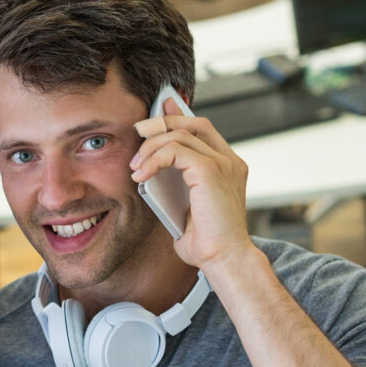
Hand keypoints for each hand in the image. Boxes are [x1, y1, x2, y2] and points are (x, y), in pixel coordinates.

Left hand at [130, 95, 255, 271]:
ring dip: (151, 146)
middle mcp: (230, 161)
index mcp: (228, 166)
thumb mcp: (187, 205)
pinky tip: (141, 175)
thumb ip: (177, 183)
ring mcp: (224, 164)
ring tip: (135, 166)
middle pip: (194, 123)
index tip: (159, 107)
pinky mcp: (211, 171)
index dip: (180, 115)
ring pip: (181, 134)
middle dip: (162, 121)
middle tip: (138, 131)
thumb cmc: (206, 241)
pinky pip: (175, 151)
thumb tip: (151, 167)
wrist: (223, 259)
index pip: (204, 129)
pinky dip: (153, 160)